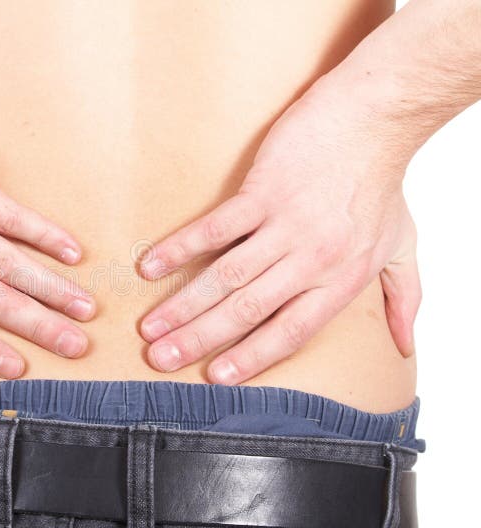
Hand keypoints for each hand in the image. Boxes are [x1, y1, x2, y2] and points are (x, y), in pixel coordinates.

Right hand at [137, 82, 419, 383]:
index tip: (216, 378)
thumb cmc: (383, 182)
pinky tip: (151, 266)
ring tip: (150, 327)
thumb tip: (406, 345)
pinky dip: (180, 248)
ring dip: (183, 304)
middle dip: (199, 340)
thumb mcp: (402, 247)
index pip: (289, 332)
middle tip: (161, 360)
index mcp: (339, 281)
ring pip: (226, 276)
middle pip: (246, 311)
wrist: (375, 119)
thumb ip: (403, 299)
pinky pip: (214, 228)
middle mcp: (310, 261)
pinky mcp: (263, 192)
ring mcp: (285, 226)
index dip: (251, 358)